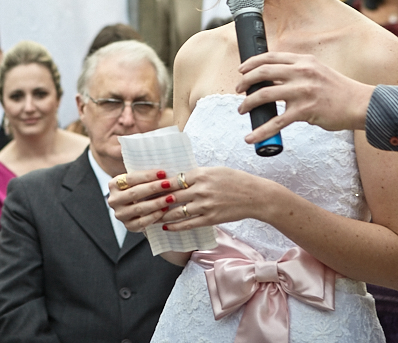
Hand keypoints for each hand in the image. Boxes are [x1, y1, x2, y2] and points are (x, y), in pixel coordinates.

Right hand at [107, 169, 171, 231]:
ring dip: (157, 202)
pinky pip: (143, 222)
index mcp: (113, 184)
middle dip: (154, 188)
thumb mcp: (138, 180)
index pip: (130, 178)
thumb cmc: (140, 188)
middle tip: (169, 184)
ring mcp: (120, 214)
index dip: (147, 175)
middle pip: (134, 193)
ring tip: (171, 197)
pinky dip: (155, 215)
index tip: (163, 173)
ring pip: (139, 208)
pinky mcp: (128, 226)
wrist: (135, 207)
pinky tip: (165, 209)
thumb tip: (162, 172)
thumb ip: (145, 175)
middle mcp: (114, 200)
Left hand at [153, 167, 276, 231]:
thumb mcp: (216, 170)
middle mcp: (201, 190)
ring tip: (151, 215)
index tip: (147, 187)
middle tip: (142, 203)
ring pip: (176, 211)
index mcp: (201, 175)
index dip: (159, 184)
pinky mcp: (210, 218)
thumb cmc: (236, 180)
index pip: (173, 180)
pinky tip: (166, 226)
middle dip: (156, 200)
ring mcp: (205, 205)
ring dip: (162, 214)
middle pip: (171, 196)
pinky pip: (188, 224)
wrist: (255, 196)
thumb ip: (197, 174)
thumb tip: (180, 177)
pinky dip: (175, 226)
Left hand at [236, 52, 373, 142]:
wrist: (360, 104)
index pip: (270, 57)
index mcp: (303, 61)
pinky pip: (276, 122)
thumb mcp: (317, 71)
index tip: (241, 71)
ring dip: (248, 103)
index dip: (251, 63)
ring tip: (242, 110)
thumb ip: (297, 72)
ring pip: (265, 94)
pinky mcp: (305, 111)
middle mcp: (301, 72)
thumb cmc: (338, 90)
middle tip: (238, 90)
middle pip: (263, 72)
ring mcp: (303, 91)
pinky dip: (260, 131)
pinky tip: (251, 137)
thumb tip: (273, 80)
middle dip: (245, 81)